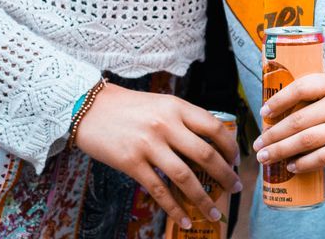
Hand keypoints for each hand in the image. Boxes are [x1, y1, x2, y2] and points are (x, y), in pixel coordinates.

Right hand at [73, 85, 239, 230]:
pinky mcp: (131, 163)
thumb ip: (183, 120)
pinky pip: (159, 190)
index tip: (236, 160)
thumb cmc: (127, 107)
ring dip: (204, 198)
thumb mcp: (161, 104)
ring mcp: (148, 144)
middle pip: (205, 154)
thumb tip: (208, 143)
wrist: (88, 108)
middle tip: (235, 188)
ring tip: (215, 213)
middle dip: (225, 175)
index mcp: (176, 107)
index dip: (230, 146)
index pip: (214, 127)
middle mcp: (166, 125)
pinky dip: (175, 208)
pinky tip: (184, 219)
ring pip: (185, 176)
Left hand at [253, 72, 324, 175]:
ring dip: (282, 150)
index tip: (264, 112)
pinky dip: (305, 163)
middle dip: (273, 134)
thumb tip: (288, 110)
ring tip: (267, 158)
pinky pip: (323, 156)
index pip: (301, 87)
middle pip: (298, 119)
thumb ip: (322, 93)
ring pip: (306, 139)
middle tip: (258, 144)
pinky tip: (293, 167)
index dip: (279, 100)